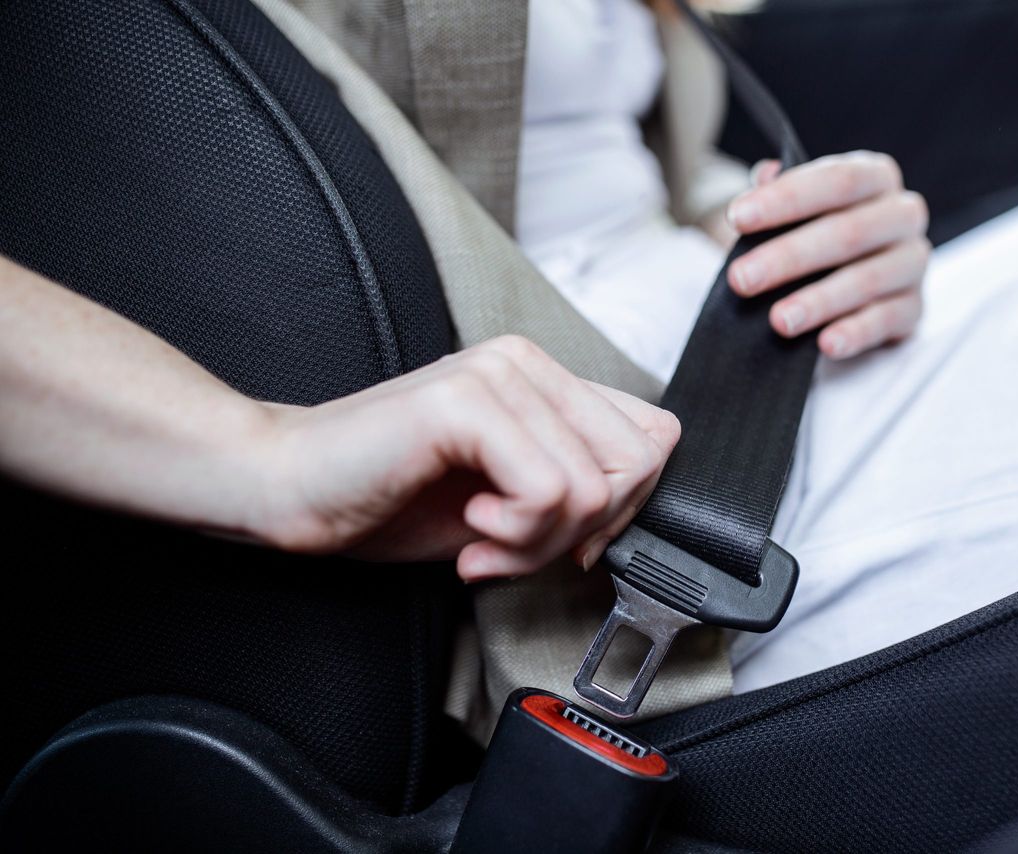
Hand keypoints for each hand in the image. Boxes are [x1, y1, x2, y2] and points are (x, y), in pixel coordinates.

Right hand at [252, 336, 679, 580]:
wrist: (290, 488)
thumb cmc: (390, 497)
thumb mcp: (508, 501)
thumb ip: (572, 491)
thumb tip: (628, 515)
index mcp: (543, 379)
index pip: (654, 436)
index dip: (625, 506)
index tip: (564, 539)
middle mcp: (528, 362)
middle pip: (640, 461)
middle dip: (586, 531)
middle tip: (517, 546)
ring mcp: (499, 374)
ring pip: (596, 486)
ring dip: (540, 542)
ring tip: (484, 540)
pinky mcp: (467, 402)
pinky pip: (551, 491)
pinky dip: (517, 535)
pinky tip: (470, 529)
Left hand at [726, 152, 929, 359]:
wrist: (846, 282)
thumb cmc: (812, 234)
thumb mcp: (795, 209)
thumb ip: (778, 192)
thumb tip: (765, 175)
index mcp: (876, 176)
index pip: (836, 180)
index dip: (785, 199)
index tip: (736, 219)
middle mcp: (903, 214)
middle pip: (848, 232)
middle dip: (789, 257)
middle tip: (741, 280)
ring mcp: (913, 262)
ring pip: (867, 280)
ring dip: (818, 301)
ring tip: (778, 321)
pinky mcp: (915, 308)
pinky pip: (888, 321)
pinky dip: (856, 333)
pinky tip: (826, 345)